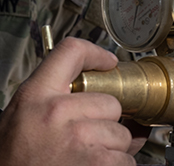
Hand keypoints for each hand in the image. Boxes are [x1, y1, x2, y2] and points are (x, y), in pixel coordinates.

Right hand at [0, 38, 135, 165]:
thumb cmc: (13, 162)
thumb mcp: (22, 122)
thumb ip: (58, 104)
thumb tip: (102, 98)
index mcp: (34, 96)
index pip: (71, 51)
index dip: (97, 54)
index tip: (109, 62)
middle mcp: (56, 112)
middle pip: (111, 103)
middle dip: (106, 124)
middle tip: (83, 141)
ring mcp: (78, 137)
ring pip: (122, 134)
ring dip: (112, 150)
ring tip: (83, 159)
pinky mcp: (97, 162)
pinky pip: (126, 159)